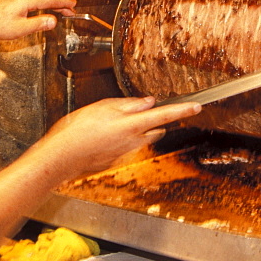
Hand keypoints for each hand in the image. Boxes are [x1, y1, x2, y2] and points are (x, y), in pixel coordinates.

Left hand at [0, 0, 76, 39]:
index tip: (73, 4)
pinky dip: (42, 3)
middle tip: (71, 9)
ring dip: (51, 3)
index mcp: (28, 0)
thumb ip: (39, 24)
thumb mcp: (21, 28)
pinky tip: (42, 8)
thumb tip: (53, 21)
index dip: (64, 3)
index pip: (51, 0)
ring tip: (60, 10)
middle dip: (60, 3)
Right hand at [39, 96, 201, 175]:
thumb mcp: (102, 107)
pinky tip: (103, 134)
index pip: (165, 115)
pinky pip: (127, 145)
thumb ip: (128, 104)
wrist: (62, 158)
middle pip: (155, 128)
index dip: (183, 110)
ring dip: (136, 129)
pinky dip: (121, 138)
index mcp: (132, 125)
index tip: (197, 106)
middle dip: (153, 119)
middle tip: (137, 111)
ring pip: (142, 137)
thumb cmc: (77, 131)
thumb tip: (147, 102)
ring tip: (112, 122)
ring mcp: (126, 152)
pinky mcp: (118, 158)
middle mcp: (134, 141)